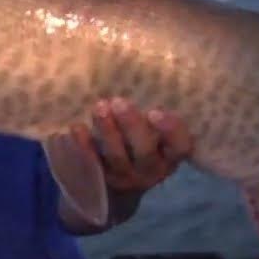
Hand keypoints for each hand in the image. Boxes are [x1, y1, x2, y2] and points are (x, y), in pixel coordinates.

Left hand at [72, 97, 192, 194]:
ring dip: (108, 131)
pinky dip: (84, 145)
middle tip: (119, 102)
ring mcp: (125, 177)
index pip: (181, 145)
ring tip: (99, 107)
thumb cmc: (139, 142)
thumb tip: (142, 69)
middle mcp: (151, 168)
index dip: (171, 130)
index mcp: (170, 154)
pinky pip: (93, 163)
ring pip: (118, 157)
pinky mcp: (101, 180)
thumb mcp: (154, 133)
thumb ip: (152, 113)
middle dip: (132, 126)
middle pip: (145, 152)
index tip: (155, 111)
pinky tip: (77, 127)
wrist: (115, 189)